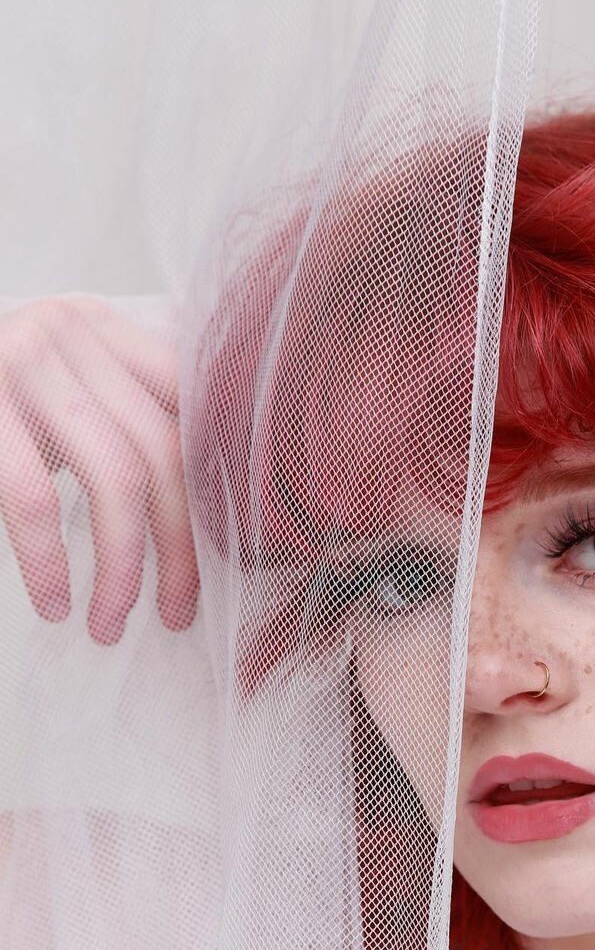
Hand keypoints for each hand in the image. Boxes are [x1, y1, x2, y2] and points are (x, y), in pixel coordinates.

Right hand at [0, 295, 198, 643]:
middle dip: (179, 547)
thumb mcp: (56, 389)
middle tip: (178, 613)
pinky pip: (35, 498)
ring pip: (117, 477)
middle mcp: (70, 329)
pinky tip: (56, 603)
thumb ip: (118, 418)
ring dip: (122, 567)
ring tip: (109, 622)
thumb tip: (195, 509)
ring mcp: (24, 360)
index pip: (190, 413)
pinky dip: (50, 562)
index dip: (213, 497)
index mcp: (102, 327)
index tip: (216, 564)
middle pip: (164, 451)